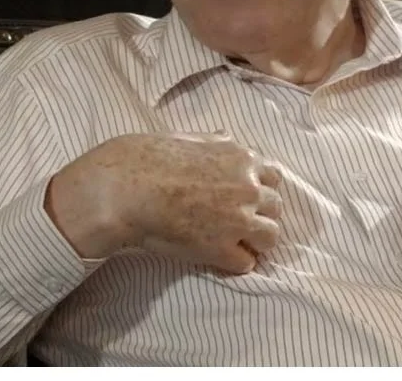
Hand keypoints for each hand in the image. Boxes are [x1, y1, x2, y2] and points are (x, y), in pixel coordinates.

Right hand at [47, 132, 282, 273]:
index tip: (244, 197)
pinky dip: (234, 262)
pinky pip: (246, 263)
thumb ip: (213, 142)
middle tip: (239, 222)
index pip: (273, 177)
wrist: (125, 189)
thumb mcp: (187, 138)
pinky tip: (218, 257)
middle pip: (276, 207)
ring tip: (235, 243)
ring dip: (255, 240)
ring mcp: (238, 220)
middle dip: (260, 214)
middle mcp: (248, 188)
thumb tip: (224, 138)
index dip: (258, 188)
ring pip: (271, 236)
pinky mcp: (221, 249)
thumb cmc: (147, 158)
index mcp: (241, 159)